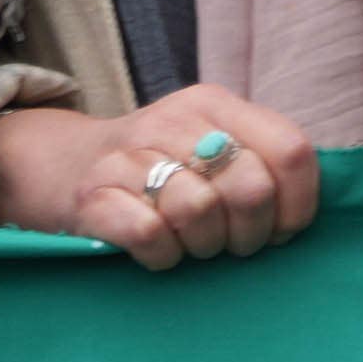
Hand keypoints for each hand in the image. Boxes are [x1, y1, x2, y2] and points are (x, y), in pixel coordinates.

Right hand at [0, 88, 319, 269]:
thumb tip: (300, 217)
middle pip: (250, 189)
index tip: (279, 231)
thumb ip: (262, 167)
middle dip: (247, 235)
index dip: (296, 206)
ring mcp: (129, 154)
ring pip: (200, 213)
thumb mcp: (211, 150)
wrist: (62, 168)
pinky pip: (151, 236)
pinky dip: (161, 257)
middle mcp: (173, 119)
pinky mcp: (92, 194)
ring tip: (186, 243)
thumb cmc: (160, 174)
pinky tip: (154, 250)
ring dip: (200, 247)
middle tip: (226, 243)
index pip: (292, 151)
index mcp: (214, 104)